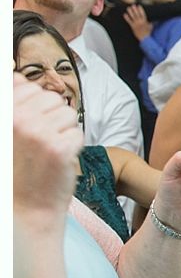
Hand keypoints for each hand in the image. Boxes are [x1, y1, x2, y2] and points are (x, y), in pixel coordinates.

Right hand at [12, 73, 82, 230]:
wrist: (26, 208)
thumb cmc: (15, 167)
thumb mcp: (7, 129)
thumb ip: (12, 103)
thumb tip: (13, 70)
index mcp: (2, 111)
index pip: (23, 84)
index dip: (31, 103)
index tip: (27, 125)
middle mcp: (15, 118)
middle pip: (48, 96)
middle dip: (49, 116)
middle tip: (38, 142)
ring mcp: (37, 132)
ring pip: (66, 112)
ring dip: (62, 130)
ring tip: (47, 149)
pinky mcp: (59, 147)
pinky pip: (76, 132)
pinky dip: (72, 145)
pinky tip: (57, 159)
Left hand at [123, 4, 152, 40]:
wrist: (145, 39)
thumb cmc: (148, 33)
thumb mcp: (151, 27)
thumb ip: (152, 22)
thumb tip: (156, 20)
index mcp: (145, 21)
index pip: (142, 14)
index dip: (140, 9)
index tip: (138, 6)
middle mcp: (140, 22)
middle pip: (137, 14)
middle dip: (135, 9)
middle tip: (133, 5)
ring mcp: (136, 24)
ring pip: (132, 17)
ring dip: (130, 12)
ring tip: (128, 8)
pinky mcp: (133, 27)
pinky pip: (129, 21)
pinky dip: (127, 18)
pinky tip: (125, 14)